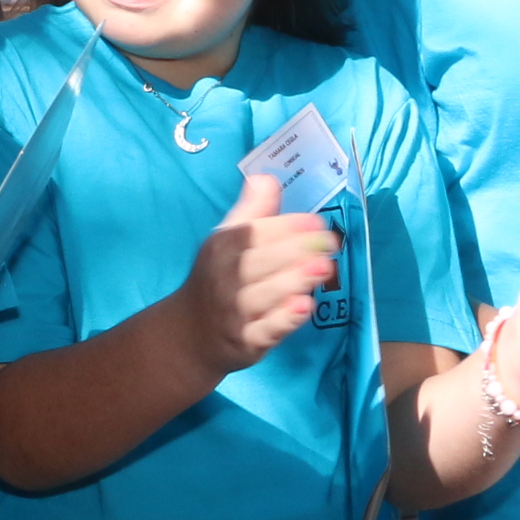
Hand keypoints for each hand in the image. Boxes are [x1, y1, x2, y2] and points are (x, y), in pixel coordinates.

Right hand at [175, 178, 339, 376]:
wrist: (190, 332)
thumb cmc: (217, 277)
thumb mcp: (226, 240)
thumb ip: (251, 212)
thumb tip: (266, 178)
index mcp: (221, 248)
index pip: (253, 233)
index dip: (285, 226)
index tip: (315, 221)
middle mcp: (224, 278)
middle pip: (260, 261)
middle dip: (295, 251)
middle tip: (330, 242)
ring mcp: (233, 312)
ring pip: (266, 294)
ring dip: (295, 280)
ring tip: (324, 268)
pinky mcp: (245, 341)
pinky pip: (267, 329)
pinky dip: (285, 319)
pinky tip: (305, 306)